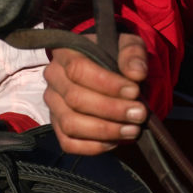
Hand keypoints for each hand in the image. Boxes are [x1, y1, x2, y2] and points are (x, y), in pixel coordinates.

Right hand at [44, 33, 148, 154]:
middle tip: (139, 114)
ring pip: (70, 123)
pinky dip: (93, 146)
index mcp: (65, 53)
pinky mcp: (57, 125)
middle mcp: (53, 77)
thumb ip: (132, 54)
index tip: (134, 91)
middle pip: (75, 99)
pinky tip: (115, 141)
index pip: (78, 69)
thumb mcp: (127, 46)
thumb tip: (136, 73)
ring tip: (132, 129)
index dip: (107, 83)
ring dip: (104, 131)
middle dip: (111, 110)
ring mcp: (52, 103)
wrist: (106, 70)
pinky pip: (68, 143)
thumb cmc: (114, 56)